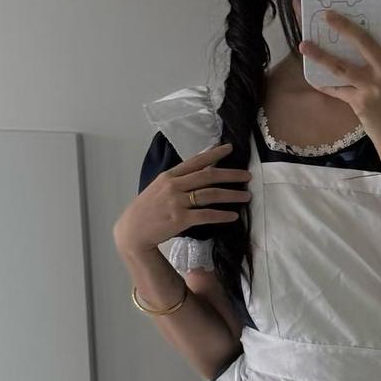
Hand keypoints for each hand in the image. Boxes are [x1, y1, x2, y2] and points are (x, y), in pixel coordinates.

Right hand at [113, 141, 249, 259]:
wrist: (133, 232)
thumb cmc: (146, 211)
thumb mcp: (158, 189)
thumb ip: (177, 182)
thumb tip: (199, 176)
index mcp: (169, 175)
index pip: (196, 161)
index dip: (214, 154)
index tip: (229, 148)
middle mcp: (174, 186)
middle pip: (208, 176)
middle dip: (231, 175)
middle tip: (248, 176)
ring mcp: (177, 202)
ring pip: (211, 194)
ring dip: (232, 195)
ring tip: (246, 196)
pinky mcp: (181, 219)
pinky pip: (207, 215)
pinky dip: (222, 215)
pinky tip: (233, 215)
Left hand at [298, 0, 380, 150]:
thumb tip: (362, 35)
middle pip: (364, 42)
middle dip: (344, 26)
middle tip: (326, 14)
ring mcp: (372, 87)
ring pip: (342, 67)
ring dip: (321, 55)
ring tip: (304, 44)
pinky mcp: (359, 102)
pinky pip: (336, 89)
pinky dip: (323, 83)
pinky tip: (312, 76)